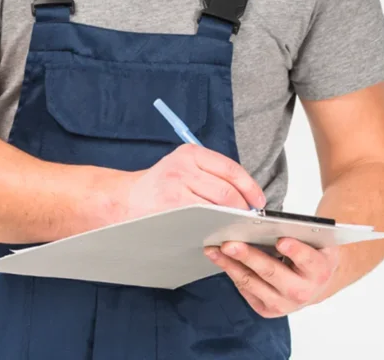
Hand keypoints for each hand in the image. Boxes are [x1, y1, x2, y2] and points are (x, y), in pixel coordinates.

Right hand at [121, 144, 265, 220]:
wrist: (125, 199)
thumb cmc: (159, 185)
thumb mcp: (183, 166)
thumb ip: (210, 173)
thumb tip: (244, 192)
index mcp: (191, 153)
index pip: (231, 169)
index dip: (250, 187)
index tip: (258, 200)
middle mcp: (184, 167)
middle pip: (227, 190)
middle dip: (243, 207)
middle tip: (249, 218)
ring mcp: (176, 188)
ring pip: (217, 206)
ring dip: (232, 218)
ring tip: (237, 225)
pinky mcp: (171, 207)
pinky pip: (203, 219)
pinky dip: (215, 226)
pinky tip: (218, 230)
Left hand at [204, 238, 340, 316]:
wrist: (314, 284)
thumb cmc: (313, 254)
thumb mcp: (315, 240)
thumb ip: (300, 233)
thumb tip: (272, 222)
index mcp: (318, 270)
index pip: (307, 259)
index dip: (295, 250)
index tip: (281, 240)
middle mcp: (302, 292)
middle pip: (272, 272)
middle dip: (248, 257)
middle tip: (230, 244)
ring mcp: (283, 304)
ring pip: (252, 283)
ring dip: (231, 265)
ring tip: (215, 250)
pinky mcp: (268, 310)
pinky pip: (246, 289)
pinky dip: (233, 273)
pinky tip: (221, 260)